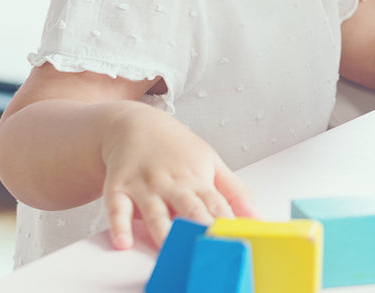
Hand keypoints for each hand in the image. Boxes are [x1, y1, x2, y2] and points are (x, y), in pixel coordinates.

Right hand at [100, 104, 255, 249]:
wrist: (136, 125)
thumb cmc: (177, 148)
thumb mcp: (211, 162)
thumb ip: (234, 190)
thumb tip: (256, 216)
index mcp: (198, 179)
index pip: (217, 205)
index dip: (226, 223)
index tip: (235, 241)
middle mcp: (173, 184)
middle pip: (189, 209)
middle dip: (200, 227)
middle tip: (208, 248)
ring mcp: (145, 187)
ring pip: (155, 213)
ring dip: (163, 232)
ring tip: (170, 249)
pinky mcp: (118, 189)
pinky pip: (118, 209)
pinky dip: (119, 226)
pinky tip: (123, 242)